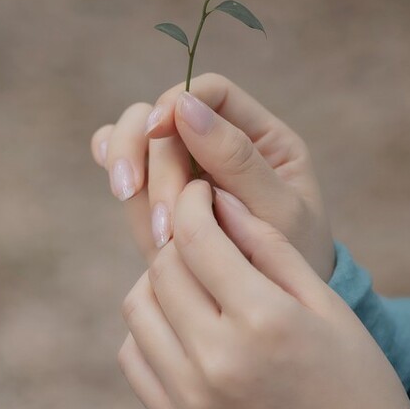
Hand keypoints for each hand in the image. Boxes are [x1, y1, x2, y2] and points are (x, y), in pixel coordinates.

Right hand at [91, 73, 334, 280]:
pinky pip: (124, 160)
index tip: (157, 132)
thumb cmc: (294, 264)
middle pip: (164, 114)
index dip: (176, 103)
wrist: (275, 316)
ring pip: (136, 134)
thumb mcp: (280, 215)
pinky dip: (115, 165)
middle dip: (152, 159)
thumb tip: (184, 106)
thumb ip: (238, 161)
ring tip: (135, 208)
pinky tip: (121, 189)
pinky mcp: (158, 189)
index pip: (210, 92)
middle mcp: (218, 141)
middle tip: (161, 221)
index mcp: (262, 137)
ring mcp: (185, 164)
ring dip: (128, 165)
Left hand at [118, 181, 409, 408]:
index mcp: (264, 321)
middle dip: (175, 237)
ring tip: (191, 279)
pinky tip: (182, 324)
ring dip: (157, 282)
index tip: (200, 192)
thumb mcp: (326, 305)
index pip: (197, 238)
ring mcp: (191, 398)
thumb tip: (220, 199)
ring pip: (138, 308)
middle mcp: (219, 359)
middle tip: (195, 230)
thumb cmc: (355, 380)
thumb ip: (269, 247)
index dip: (192, 202)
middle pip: (162, 268)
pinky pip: (134, 355)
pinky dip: (149, 329)